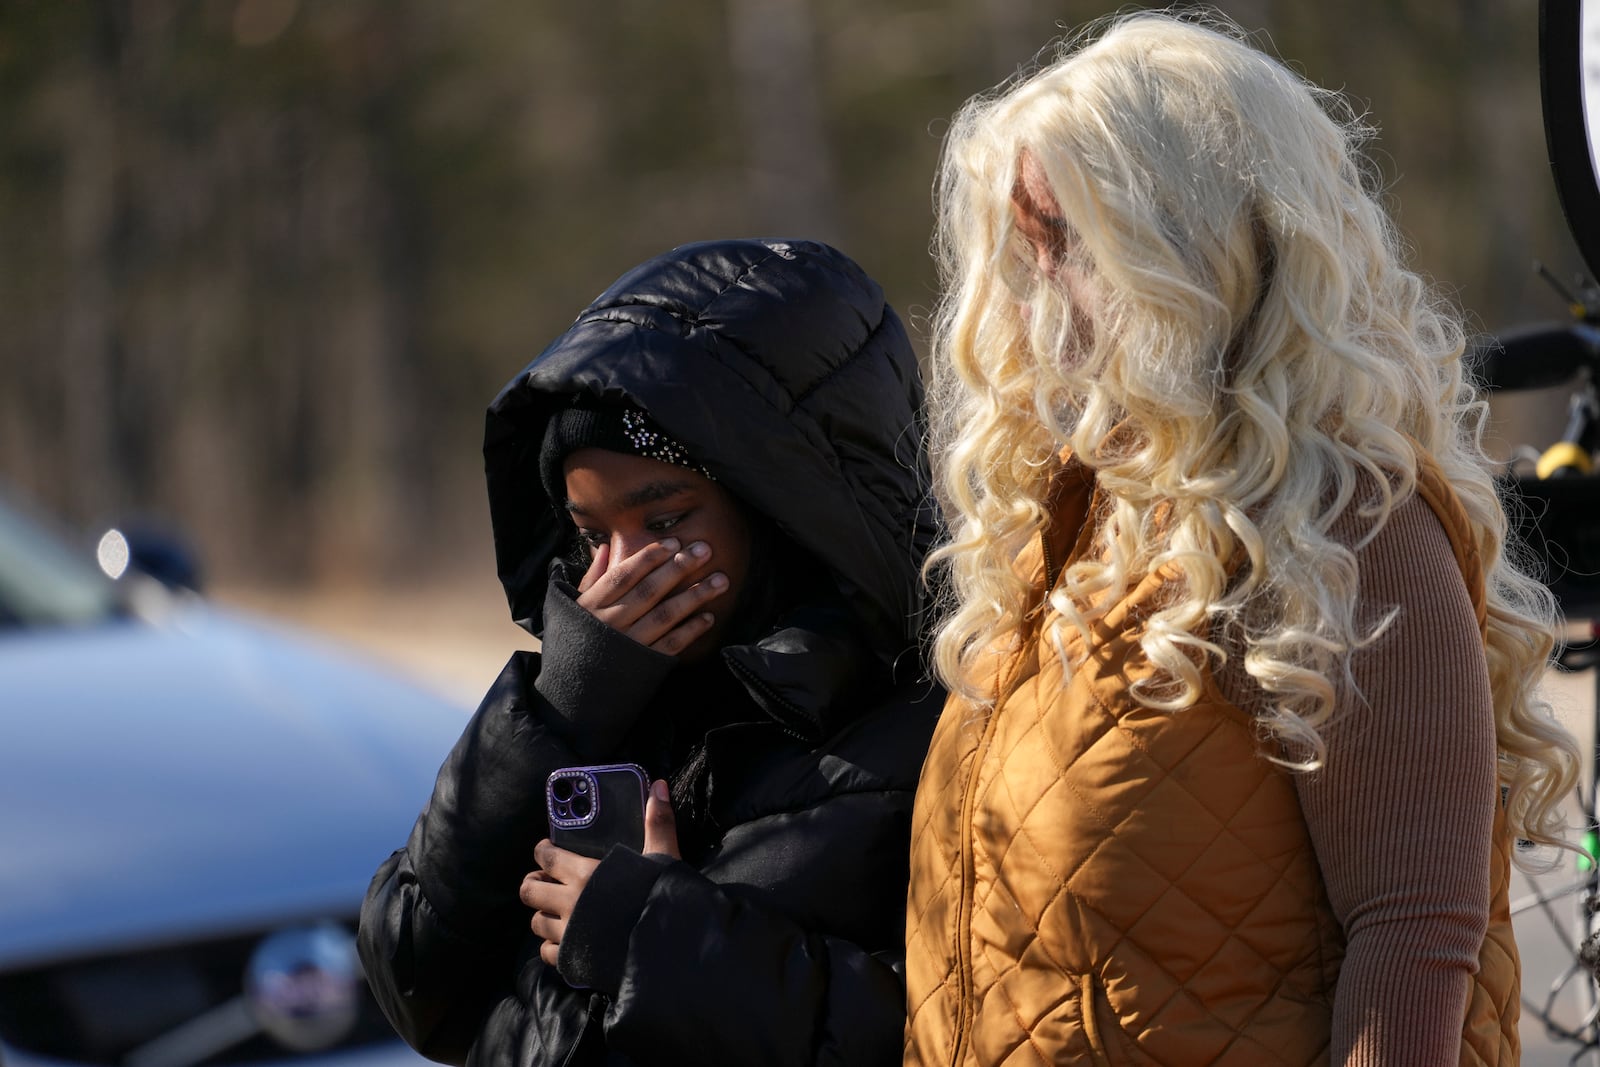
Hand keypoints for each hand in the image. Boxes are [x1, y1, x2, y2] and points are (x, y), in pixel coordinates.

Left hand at [522, 780, 680, 966]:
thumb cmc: (662, 898)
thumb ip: (658, 823)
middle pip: (530, 891)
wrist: (668, 948)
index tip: (547, 850)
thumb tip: (659, 785)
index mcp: (584, 873)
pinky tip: (565, 941)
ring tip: (556, 911)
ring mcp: (567, 934)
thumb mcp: (662, 858)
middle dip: (534, 884)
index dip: (543, 851)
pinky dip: (552, 946)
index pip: (546, 856)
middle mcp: (568, 903)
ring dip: (543, 915)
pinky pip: (547, 953)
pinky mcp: (571, 960)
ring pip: (536, 922)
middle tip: (545, 882)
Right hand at [574, 540, 726, 654]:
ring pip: (665, 615)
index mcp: (593, 605)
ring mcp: (629, 644)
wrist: (572, 691)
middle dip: (679, 568)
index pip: (623, 575)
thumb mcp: (572, 607)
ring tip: (720, 581)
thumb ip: (591, 578)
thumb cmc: (574, 641)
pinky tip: (709, 617)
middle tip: (705, 550)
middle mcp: (611, 623)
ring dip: (695, 596)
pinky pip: (671, 644)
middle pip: (649, 590)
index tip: (673, 542)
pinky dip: (691, 630)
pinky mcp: (644, 665)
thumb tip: (604, 547)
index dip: (649, 557)